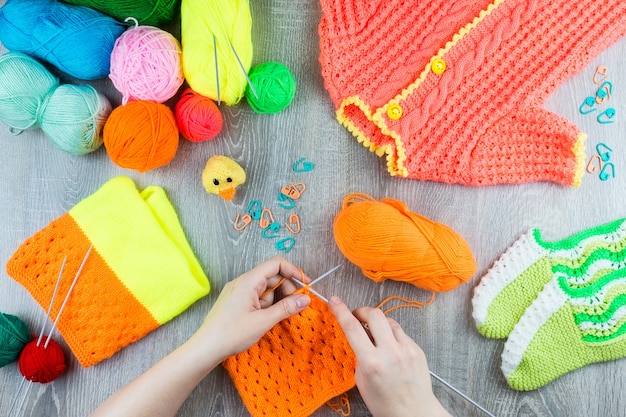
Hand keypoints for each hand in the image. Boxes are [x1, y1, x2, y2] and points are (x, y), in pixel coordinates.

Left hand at [193, 256, 310, 361]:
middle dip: (287, 289)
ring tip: (278, 317)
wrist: (206, 348)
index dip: (293, 271)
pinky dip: (267, 305)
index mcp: (249, 281)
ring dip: (276, 300)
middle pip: (272, 276)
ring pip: (266, 289)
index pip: (276, 264)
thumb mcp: (263, 321)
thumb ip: (286, 308)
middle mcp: (243, 282)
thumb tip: (305, 299)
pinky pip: (257, 297)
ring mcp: (239, 292)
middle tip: (296, 306)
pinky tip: (268, 319)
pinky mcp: (236, 301)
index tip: (305, 285)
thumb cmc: (231, 334)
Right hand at [329, 297, 450, 416]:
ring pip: (389, 321)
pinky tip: (390, 346)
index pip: (352, 328)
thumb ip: (359, 356)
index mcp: (372, 363)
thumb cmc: (385, 404)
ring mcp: (406, 350)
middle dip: (362, 311)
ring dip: (378, 323)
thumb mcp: (362, 381)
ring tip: (375, 334)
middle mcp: (390, 353)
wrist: (414, 413)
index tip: (335, 301)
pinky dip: (392, 334)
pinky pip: (401, 332)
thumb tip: (358, 336)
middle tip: (357, 316)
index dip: (341, 311)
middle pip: (374, 315)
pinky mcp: (417, 349)